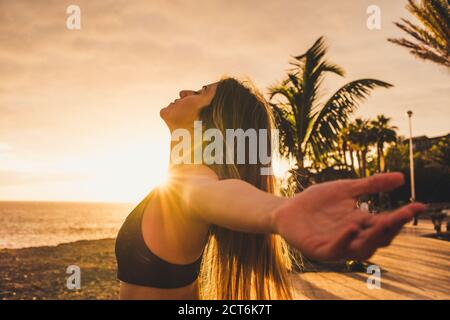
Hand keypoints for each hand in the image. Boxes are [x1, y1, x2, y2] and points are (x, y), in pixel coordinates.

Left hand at [273, 172, 426, 261]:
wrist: (288, 208)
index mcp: (361, 224)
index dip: (402, 216)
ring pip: (362, 249)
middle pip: (378, 238)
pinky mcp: (320, 250)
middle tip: (402, 215)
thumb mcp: (346, 189)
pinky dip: (345, 240)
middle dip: (391, 228)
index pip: (386, 223)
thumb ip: (371, 185)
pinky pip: (336, 249)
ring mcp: (337, 245)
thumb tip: (401, 177)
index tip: (418, 206)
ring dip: (373, 238)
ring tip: (383, 221)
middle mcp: (353, 237)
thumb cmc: (317, 201)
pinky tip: (352, 227)